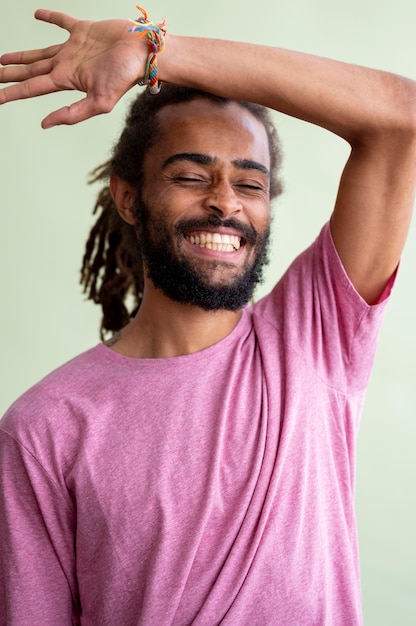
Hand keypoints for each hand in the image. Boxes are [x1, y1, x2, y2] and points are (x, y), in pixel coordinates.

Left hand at [0, 9, 147, 126]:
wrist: (142, 51)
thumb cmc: (126, 77)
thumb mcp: (99, 103)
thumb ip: (72, 114)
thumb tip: (45, 124)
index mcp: (67, 80)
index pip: (32, 88)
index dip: (12, 92)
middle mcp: (67, 65)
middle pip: (31, 71)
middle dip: (11, 75)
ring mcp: (73, 48)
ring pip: (41, 52)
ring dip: (22, 56)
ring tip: (4, 58)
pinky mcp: (83, 30)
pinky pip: (61, 22)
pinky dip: (49, 18)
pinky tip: (37, 14)